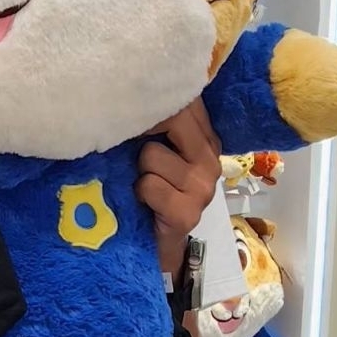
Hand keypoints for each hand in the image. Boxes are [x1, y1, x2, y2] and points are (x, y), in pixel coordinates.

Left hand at [136, 98, 221, 278]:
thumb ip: (151, 120)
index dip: (149, 104)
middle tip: (138, 160)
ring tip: (143, 183)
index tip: (133, 114)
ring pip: (151, 154)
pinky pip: (149, 185)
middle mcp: (210, 158)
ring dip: (139, 169)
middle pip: (168, 120)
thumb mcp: (145, 145)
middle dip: (142, 137)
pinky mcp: (188, 213)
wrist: (148, 243)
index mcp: (204, 137)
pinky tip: (144, 202)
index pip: (181, 102)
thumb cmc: (142, 186)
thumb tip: (125, 93)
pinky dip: (139, 191)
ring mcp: (204, 187)